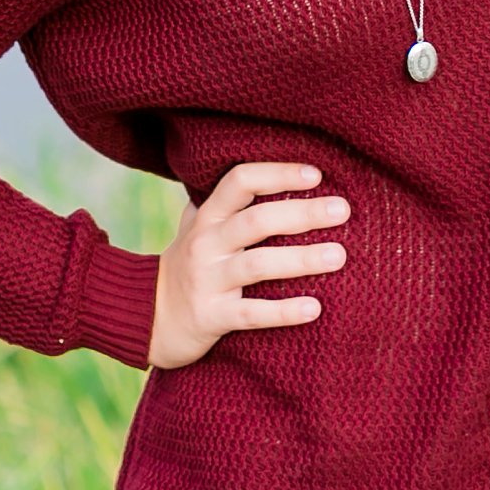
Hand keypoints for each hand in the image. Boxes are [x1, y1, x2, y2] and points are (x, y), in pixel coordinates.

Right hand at [149, 161, 350, 368]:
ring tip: (340, 256)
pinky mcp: (212, 317)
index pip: (240, 182)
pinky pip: (252, 314)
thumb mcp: (195, 227)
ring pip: (258, 265)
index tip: (316, 174)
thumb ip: (221, 202)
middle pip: (256, 220)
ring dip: (301, 259)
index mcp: (207, 217)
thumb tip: (264, 171)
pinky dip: (284, 311)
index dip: (277, 173)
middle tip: (342, 210)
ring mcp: (208, 281)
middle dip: (302, 213)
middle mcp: (206, 244)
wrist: (147, 318)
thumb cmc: (185, 266)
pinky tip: (315, 308)